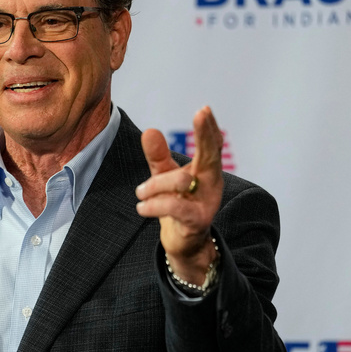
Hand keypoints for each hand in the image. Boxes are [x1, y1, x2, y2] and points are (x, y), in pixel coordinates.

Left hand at [136, 106, 223, 282]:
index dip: (208, 127)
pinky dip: (153, 204)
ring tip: (140, 193)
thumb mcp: (164, 177)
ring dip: (154, 184)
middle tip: (201, 113)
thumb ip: (158, 156)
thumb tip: (150, 131)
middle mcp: (211, 183)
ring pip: (181, 180)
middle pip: (210, 155)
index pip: (211, 145)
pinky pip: (175, 206)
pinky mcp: (196, 220)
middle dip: (205, 134)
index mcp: (205, 170)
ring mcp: (207, 202)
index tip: (204, 109)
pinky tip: (141, 207)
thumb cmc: (177, 204)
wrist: (184, 242)